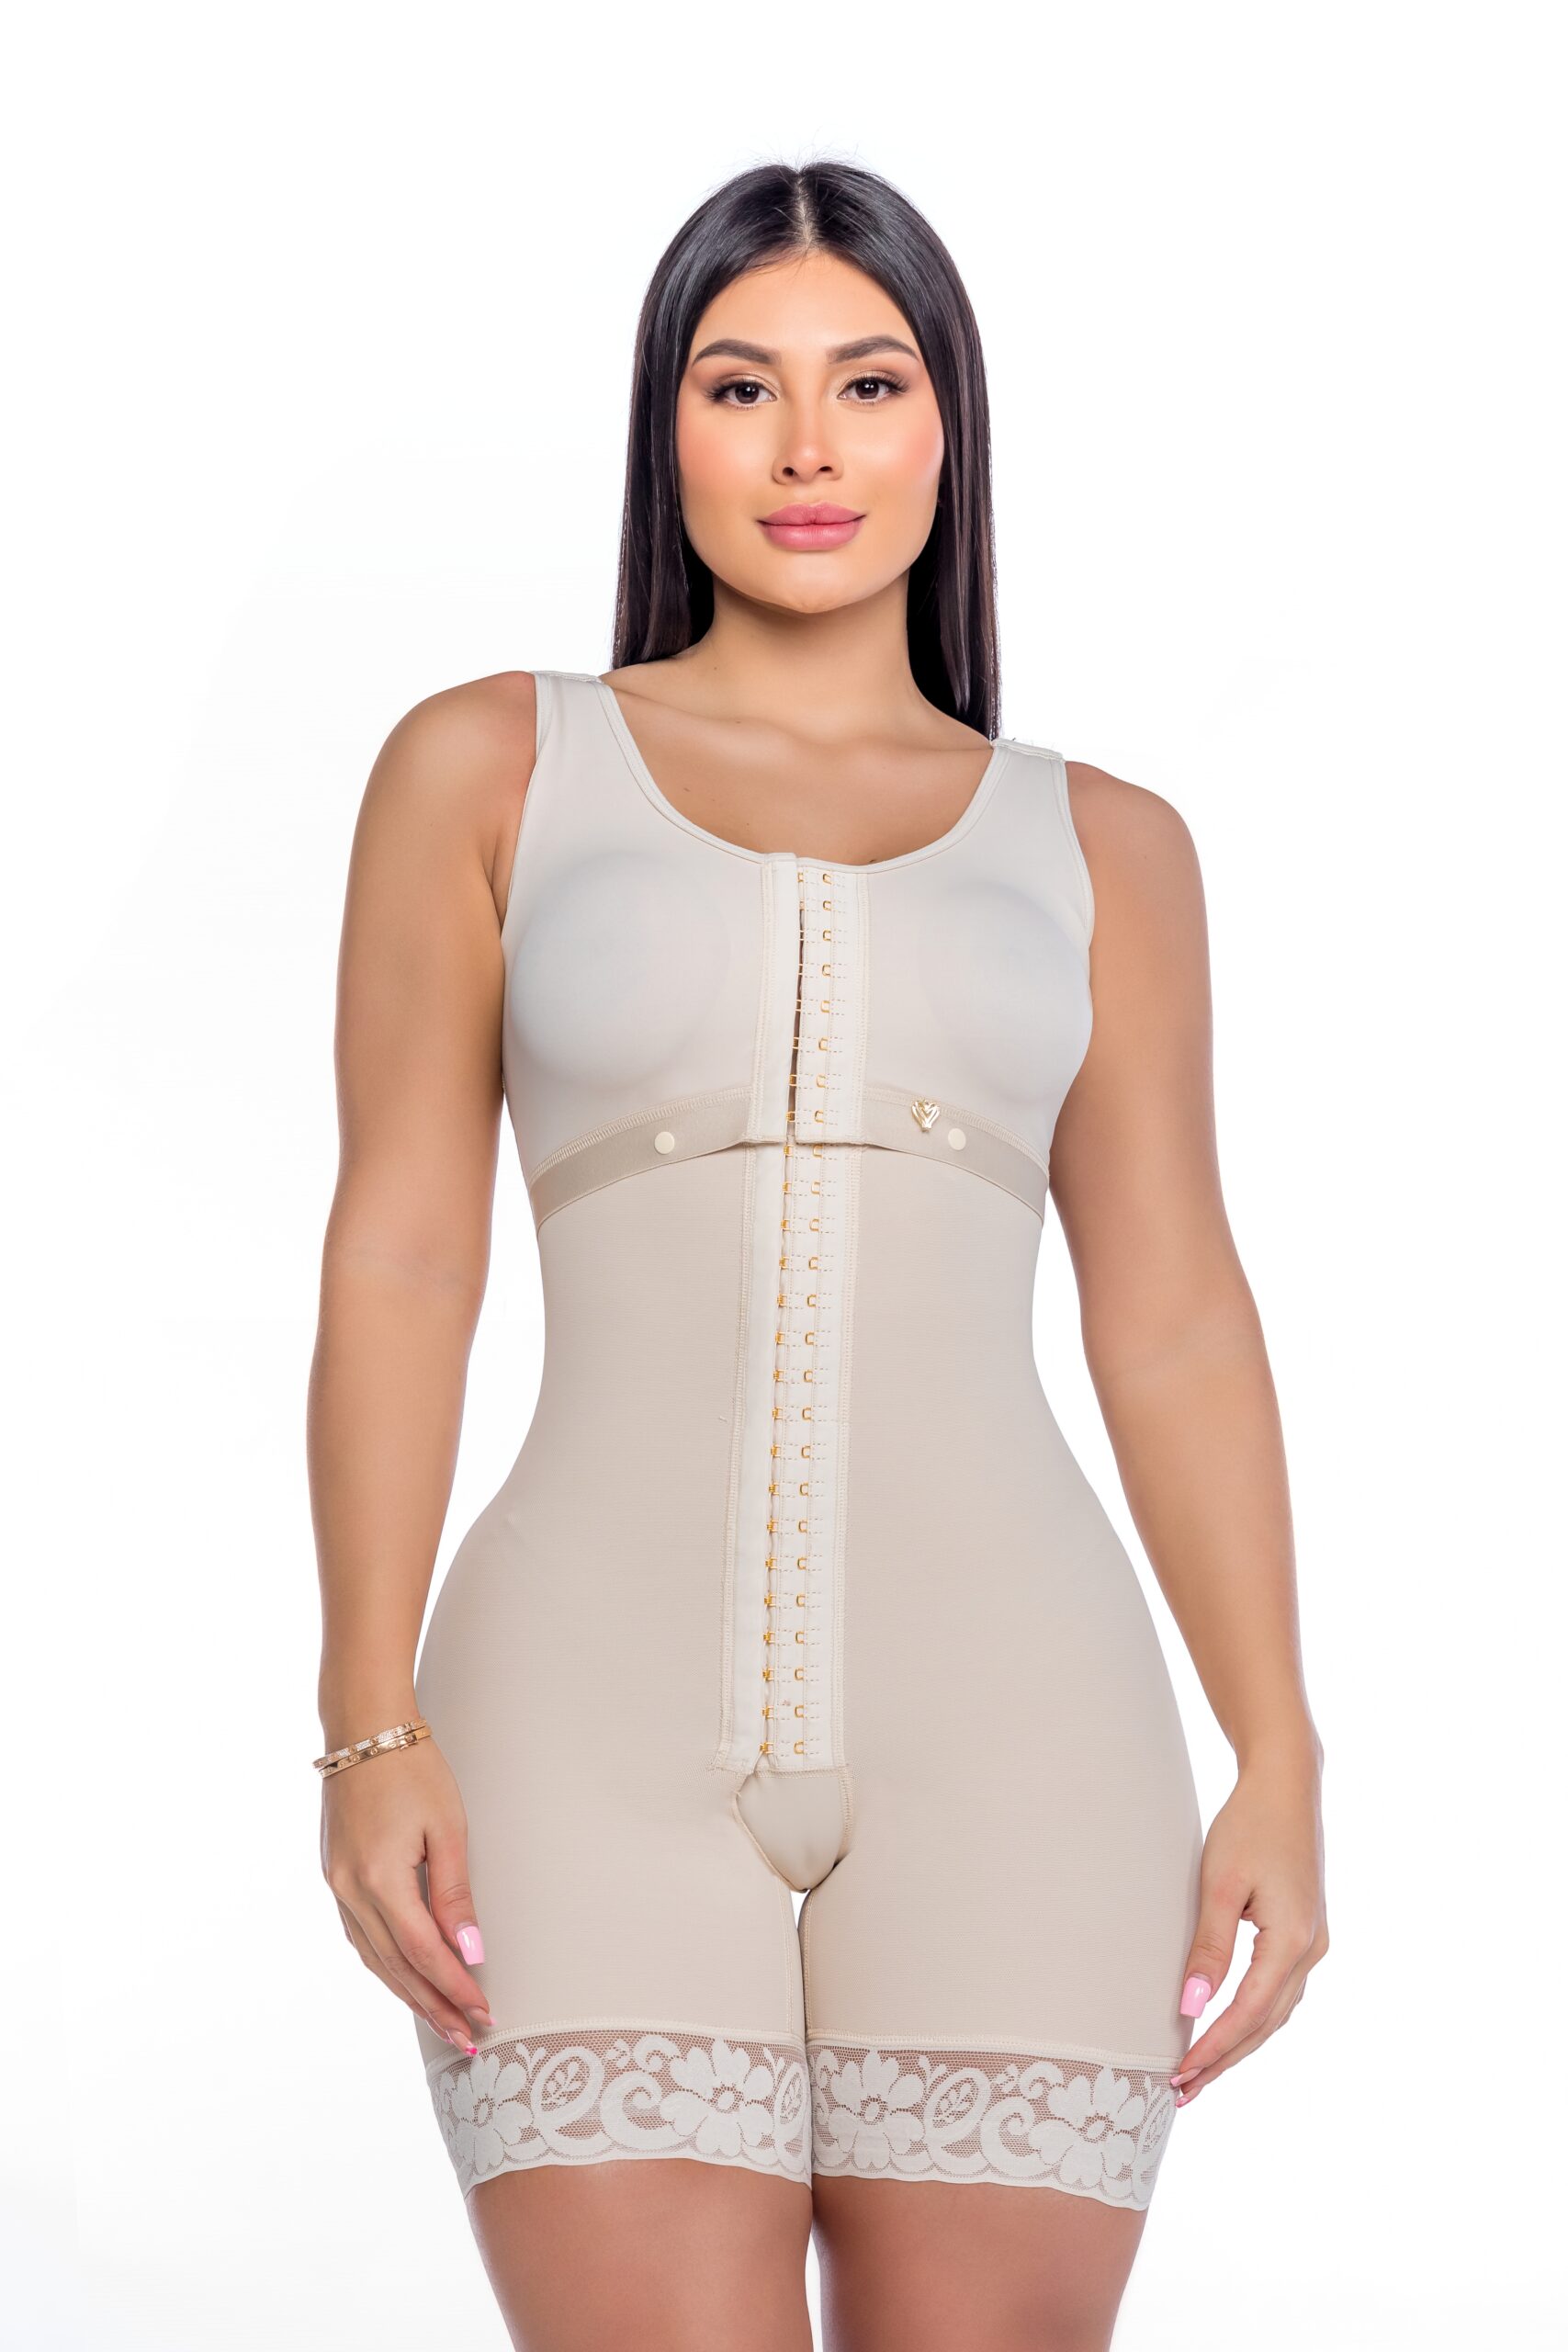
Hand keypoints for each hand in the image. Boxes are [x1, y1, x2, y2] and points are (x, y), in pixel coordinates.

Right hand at [320, 1734, 495, 2050]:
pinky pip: (360, 1936)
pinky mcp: (334, 1876)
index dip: (455, 1989)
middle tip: (468, 2040)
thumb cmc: (413, 1769)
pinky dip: (385, 1964)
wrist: (363, 1728)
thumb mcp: (447, 1827)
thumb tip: (471, 1952)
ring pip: (374, 1959)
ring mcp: (337, 1885)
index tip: (484, 2014)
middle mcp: (350, 1890)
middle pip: (397, 1967)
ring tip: (441, 2021)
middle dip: (434, 2007)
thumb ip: (455, 1894)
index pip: (425, 1953)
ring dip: (408, 1993)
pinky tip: (404, 1978)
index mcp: (380, 1879)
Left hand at [1170, 1746, 1327, 2104]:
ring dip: (1238, 2044)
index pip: (1249, 2014)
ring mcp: (1313, 1943)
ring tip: (1198, 2071)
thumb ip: (1209, 1947)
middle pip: (1266, 2024)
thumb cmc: (1250, 1825)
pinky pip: (1278, 1991)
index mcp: (1293, 1941)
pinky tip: (1227, 2028)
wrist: (1286, 1785)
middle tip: (1182, 2091)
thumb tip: (1192, 2008)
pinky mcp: (1304, 1933)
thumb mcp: (1221, 1884)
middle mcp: (1311, 1950)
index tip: (1179, 2074)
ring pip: (1275, 2012)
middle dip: (1224, 2060)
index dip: (1214, 2049)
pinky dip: (1252, 2017)